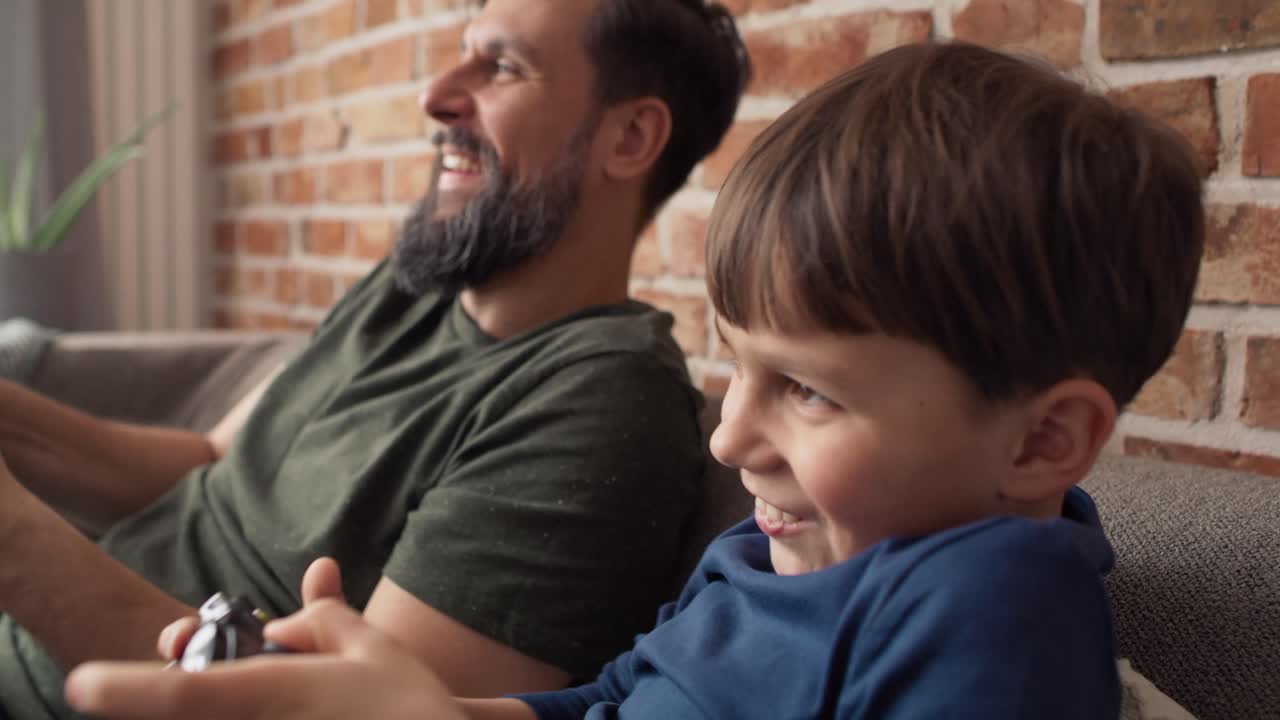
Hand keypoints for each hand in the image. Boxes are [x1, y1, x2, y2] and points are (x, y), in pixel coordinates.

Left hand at [65, 559, 467, 719]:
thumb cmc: (408, 707)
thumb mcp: (373, 648)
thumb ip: (324, 618)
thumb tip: (292, 607)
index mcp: (277, 694)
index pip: (185, 696)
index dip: (127, 690)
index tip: (82, 684)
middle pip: (193, 709)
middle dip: (181, 681)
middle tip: (198, 650)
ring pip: (225, 715)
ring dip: (231, 699)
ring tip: (304, 688)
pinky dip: (257, 707)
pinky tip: (310, 704)